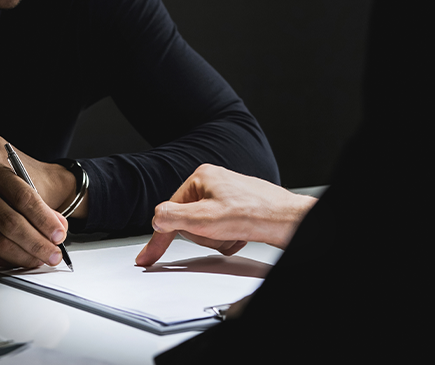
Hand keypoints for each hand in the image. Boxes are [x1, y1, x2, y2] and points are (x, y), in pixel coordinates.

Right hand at [0, 161, 69, 267]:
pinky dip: (9, 261)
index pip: (24, 197)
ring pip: (0, 241)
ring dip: (25, 256)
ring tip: (40, 260)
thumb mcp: (13, 192)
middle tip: (53, 255)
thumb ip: (38, 207)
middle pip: (12, 223)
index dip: (45, 219)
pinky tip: (20, 261)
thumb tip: (60, 227)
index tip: (59, 235)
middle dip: (38, 244)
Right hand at [135, 164, 316, 265]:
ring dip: (217, 238)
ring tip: (233, 233)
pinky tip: (240, 234)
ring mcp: (227, 196)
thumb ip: (173, 218)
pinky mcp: (238, 209)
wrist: (287, 220)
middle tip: (218, 233)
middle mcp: (213, 183)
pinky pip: (221, 230)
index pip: (169, 211)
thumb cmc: (255, 214)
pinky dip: (228, 238)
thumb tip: (157, 219)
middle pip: (189, 221)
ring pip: (205, 228)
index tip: (147, 257)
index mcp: (201, 177)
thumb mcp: (204, 219)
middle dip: (202, 234)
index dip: (158, 238)